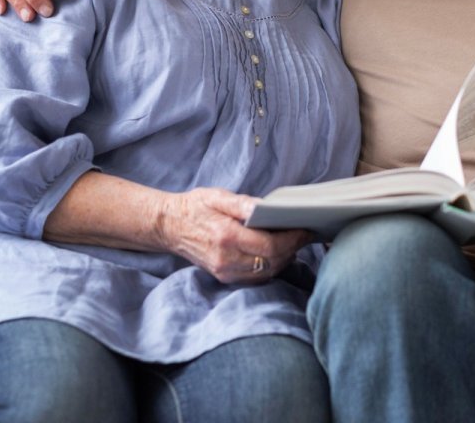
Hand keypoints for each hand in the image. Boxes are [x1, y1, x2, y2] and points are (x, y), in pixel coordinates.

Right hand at [159, 188, 310, 284]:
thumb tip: (267, 208)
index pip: (269, 246)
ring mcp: (224, 271)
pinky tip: (276, 254)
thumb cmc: (195, 207)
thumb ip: (243, 204)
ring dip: (283, 259)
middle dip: (292, 249)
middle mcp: (226, 259)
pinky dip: (270, 267)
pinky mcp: (224, 277)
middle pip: (271, 262)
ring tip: (293, 243)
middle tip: (304, 235)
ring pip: (266, 273)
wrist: (169, 226)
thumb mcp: (218, 196)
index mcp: (226, 237)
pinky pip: (255, 277)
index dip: (292, 239)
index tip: (305, 229)